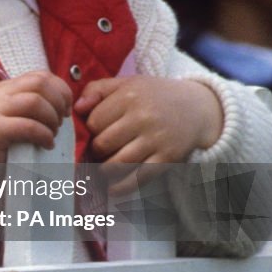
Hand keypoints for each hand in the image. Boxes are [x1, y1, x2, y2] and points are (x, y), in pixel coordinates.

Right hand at [0, 71, 72, 165]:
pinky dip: (44, 134)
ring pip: (35, 101)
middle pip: (39, 83)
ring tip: (52, 134)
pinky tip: (46, 144)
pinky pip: (27, 125)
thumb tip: (64, 100)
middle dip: (58, 102)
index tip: (66, 110)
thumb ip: (33, 107)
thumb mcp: (17, 120)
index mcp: (4, 90)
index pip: (40, 76)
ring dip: (51, 119)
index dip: (61, 90)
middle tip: (59, 123)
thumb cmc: (4, 150)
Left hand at [74, 75, 223, 172]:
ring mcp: (156, 140)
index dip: (90, 130)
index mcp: (130, 95)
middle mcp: (143, 117)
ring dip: (105, 170)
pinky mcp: (168, 158)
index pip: (94, 121)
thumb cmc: (153, 95)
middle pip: (103, 144)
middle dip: (96, 151)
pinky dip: (122, 187)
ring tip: (104, 167)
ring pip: (117, 164)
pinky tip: (113, 188)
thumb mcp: (127, 83)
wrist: (196, 107)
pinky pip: (139, 178)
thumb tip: (76, 108)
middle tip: (99, 151)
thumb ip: (97, 90)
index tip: (95, 131)